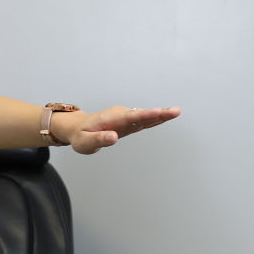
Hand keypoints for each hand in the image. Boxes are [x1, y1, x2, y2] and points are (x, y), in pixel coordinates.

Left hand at [61, 105, 180, 153]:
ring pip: (144, 116)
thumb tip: (113, 138)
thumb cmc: (80, 136)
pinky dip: (154, 118)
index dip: (146, 115)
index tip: (159, 113)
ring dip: (160, 115)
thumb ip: (98, 139)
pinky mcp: (127, 122)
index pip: (131, 117)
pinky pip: (142, 120)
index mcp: (111, 119)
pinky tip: (165, 117)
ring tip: (175, 112)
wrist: (77, 128)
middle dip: (159, 113)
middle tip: (176, 111)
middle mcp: (120, 115)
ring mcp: (124, 117)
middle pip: (142, 115)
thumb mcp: (85, 142)